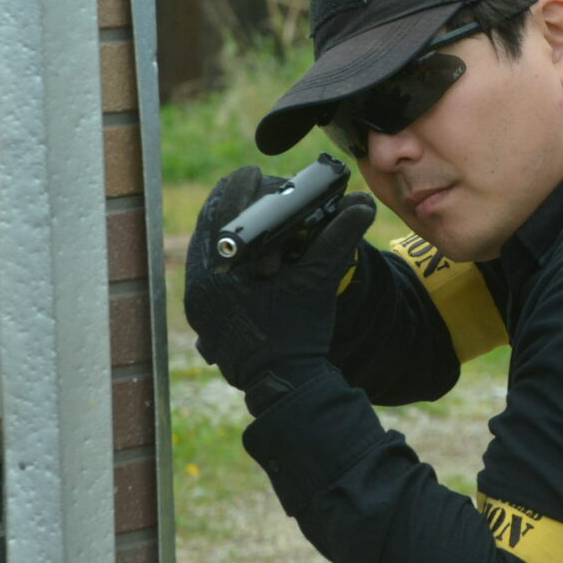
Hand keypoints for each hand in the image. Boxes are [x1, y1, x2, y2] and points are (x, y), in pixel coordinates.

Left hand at [183, 166, 375, 399]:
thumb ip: (337, 238)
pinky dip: (229, 261)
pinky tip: (250, 259)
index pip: (221, 211)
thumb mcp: (317, 282)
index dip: (238, 188)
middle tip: (251, 192)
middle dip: (231, 208)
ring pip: (208, 252)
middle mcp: (200, 285)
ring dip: (229, 233)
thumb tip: (362, 204)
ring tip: (252, 221)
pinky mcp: (207, 319)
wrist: (286, 388)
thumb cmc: (297, 336)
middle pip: (210, 229)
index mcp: (219, 270)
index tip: (252, 173)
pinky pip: (212, 276)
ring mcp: (200, 305)